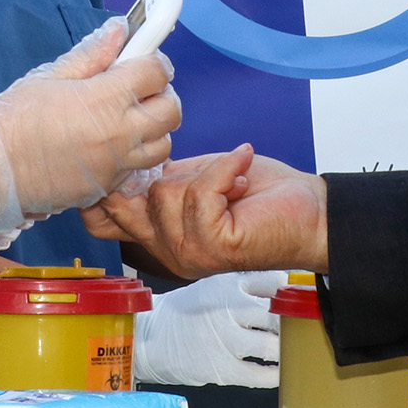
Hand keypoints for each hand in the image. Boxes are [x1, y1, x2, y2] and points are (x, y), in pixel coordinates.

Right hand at [0, 19, 180, 231]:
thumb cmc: (14, 118)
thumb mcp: (51, 76)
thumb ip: (92, 54)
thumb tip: (120, 30)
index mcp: (105, 98)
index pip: (156, 72)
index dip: (153, 61)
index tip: (143, 60)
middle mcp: (119, 133)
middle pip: (171, 110)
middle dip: (162, 94)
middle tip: (140, 90)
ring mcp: (116, 164)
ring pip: (163, 144)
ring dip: (154, 129)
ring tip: (129, 120)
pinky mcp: (108, 187)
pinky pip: (138, 168)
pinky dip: (135, 154)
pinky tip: (111, 145)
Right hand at [82, 144, 328, 275]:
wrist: (309, 211)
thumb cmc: (260, 194)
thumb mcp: (195, 178)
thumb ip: (158, 178)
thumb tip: (126, 159)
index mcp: (158, 237)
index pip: (99, 222)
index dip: (98, 188)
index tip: (124, 153)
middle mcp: (167, 251)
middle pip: (121, 203)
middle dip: (154, 169)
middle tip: (191, 161)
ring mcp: (187, 253)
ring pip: (164, 194)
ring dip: (205, 172)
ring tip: (230, 179)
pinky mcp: (212, 245)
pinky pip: (200, 192)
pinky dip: (224, 170)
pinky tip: (241, 172)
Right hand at [133, 271, 284, 386]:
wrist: (150, 338)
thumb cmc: (186, 313)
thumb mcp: (213, 286)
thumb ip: (247, 286)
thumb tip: (285, 288)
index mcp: (227, 286)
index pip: (273, 283)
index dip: (289, 293)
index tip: (296, 300)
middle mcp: (228, 310)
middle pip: (276, 316)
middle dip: (288, 323)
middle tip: (293, 326)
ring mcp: (226, 341)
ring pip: (271, 347)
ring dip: (281, 349)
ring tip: (283, 348)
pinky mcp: (222, 368)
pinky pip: (258, 374)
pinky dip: (272, 374)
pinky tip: (275, 371)